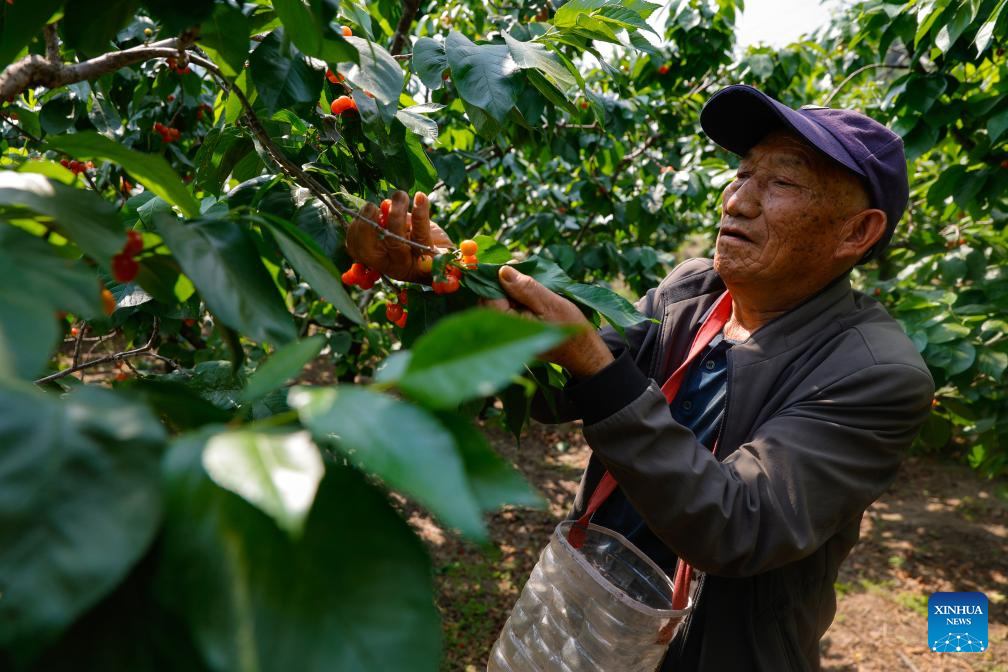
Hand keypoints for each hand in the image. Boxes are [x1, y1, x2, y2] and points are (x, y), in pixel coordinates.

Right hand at [346, 190, 452, 282]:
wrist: (453, 258)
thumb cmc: (425, 240)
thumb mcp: (405, 227)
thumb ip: (391, 218)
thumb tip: (384, 205)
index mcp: (380, 259)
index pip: (357, 250)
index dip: (356, 230)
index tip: (367, 208)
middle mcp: (392, 267)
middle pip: (369, 251)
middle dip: (367, 226)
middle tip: (374, 205)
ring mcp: (410, 266)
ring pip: (395, 243)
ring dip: (395, 215)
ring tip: (401, 195)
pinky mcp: (431, 260)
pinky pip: (421, 234)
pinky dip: (420, 213)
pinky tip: (420, 197)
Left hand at [485, 265, 614, 377]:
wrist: (581, 351)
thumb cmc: (568, 326)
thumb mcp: (550, 303)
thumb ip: (526, 288)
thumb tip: (503, 271)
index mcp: (508, 325)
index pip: (488, 297)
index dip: (496, 278)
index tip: (511, 264)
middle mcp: (502, 332)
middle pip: (489, 300)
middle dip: (502, 282)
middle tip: (519, 269)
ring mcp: (506, 333)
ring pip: (498, 303)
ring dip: (509, 289)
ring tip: (526, 280)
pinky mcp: (512, 331)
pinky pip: (505, 309)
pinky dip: (513, 297)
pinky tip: (527, 293)